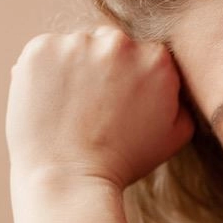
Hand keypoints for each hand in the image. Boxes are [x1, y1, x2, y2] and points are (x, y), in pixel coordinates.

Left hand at [6, 27, 192, 222]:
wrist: (69, 179)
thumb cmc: (124, 162)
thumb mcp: (175, 136)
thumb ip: (183, 100)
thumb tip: (177, 82)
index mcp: (157, 59)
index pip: (144, 56)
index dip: (131, 81)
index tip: (120, 105)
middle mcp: (118, 42)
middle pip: (111, 44)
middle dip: (104, 68)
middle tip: (94, 108)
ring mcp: (76, 43)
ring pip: (77, 47)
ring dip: (74, 68)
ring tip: (71, 110)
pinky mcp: (39, 49)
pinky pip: (45, 52)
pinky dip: (45, 72)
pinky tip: (50, 103)